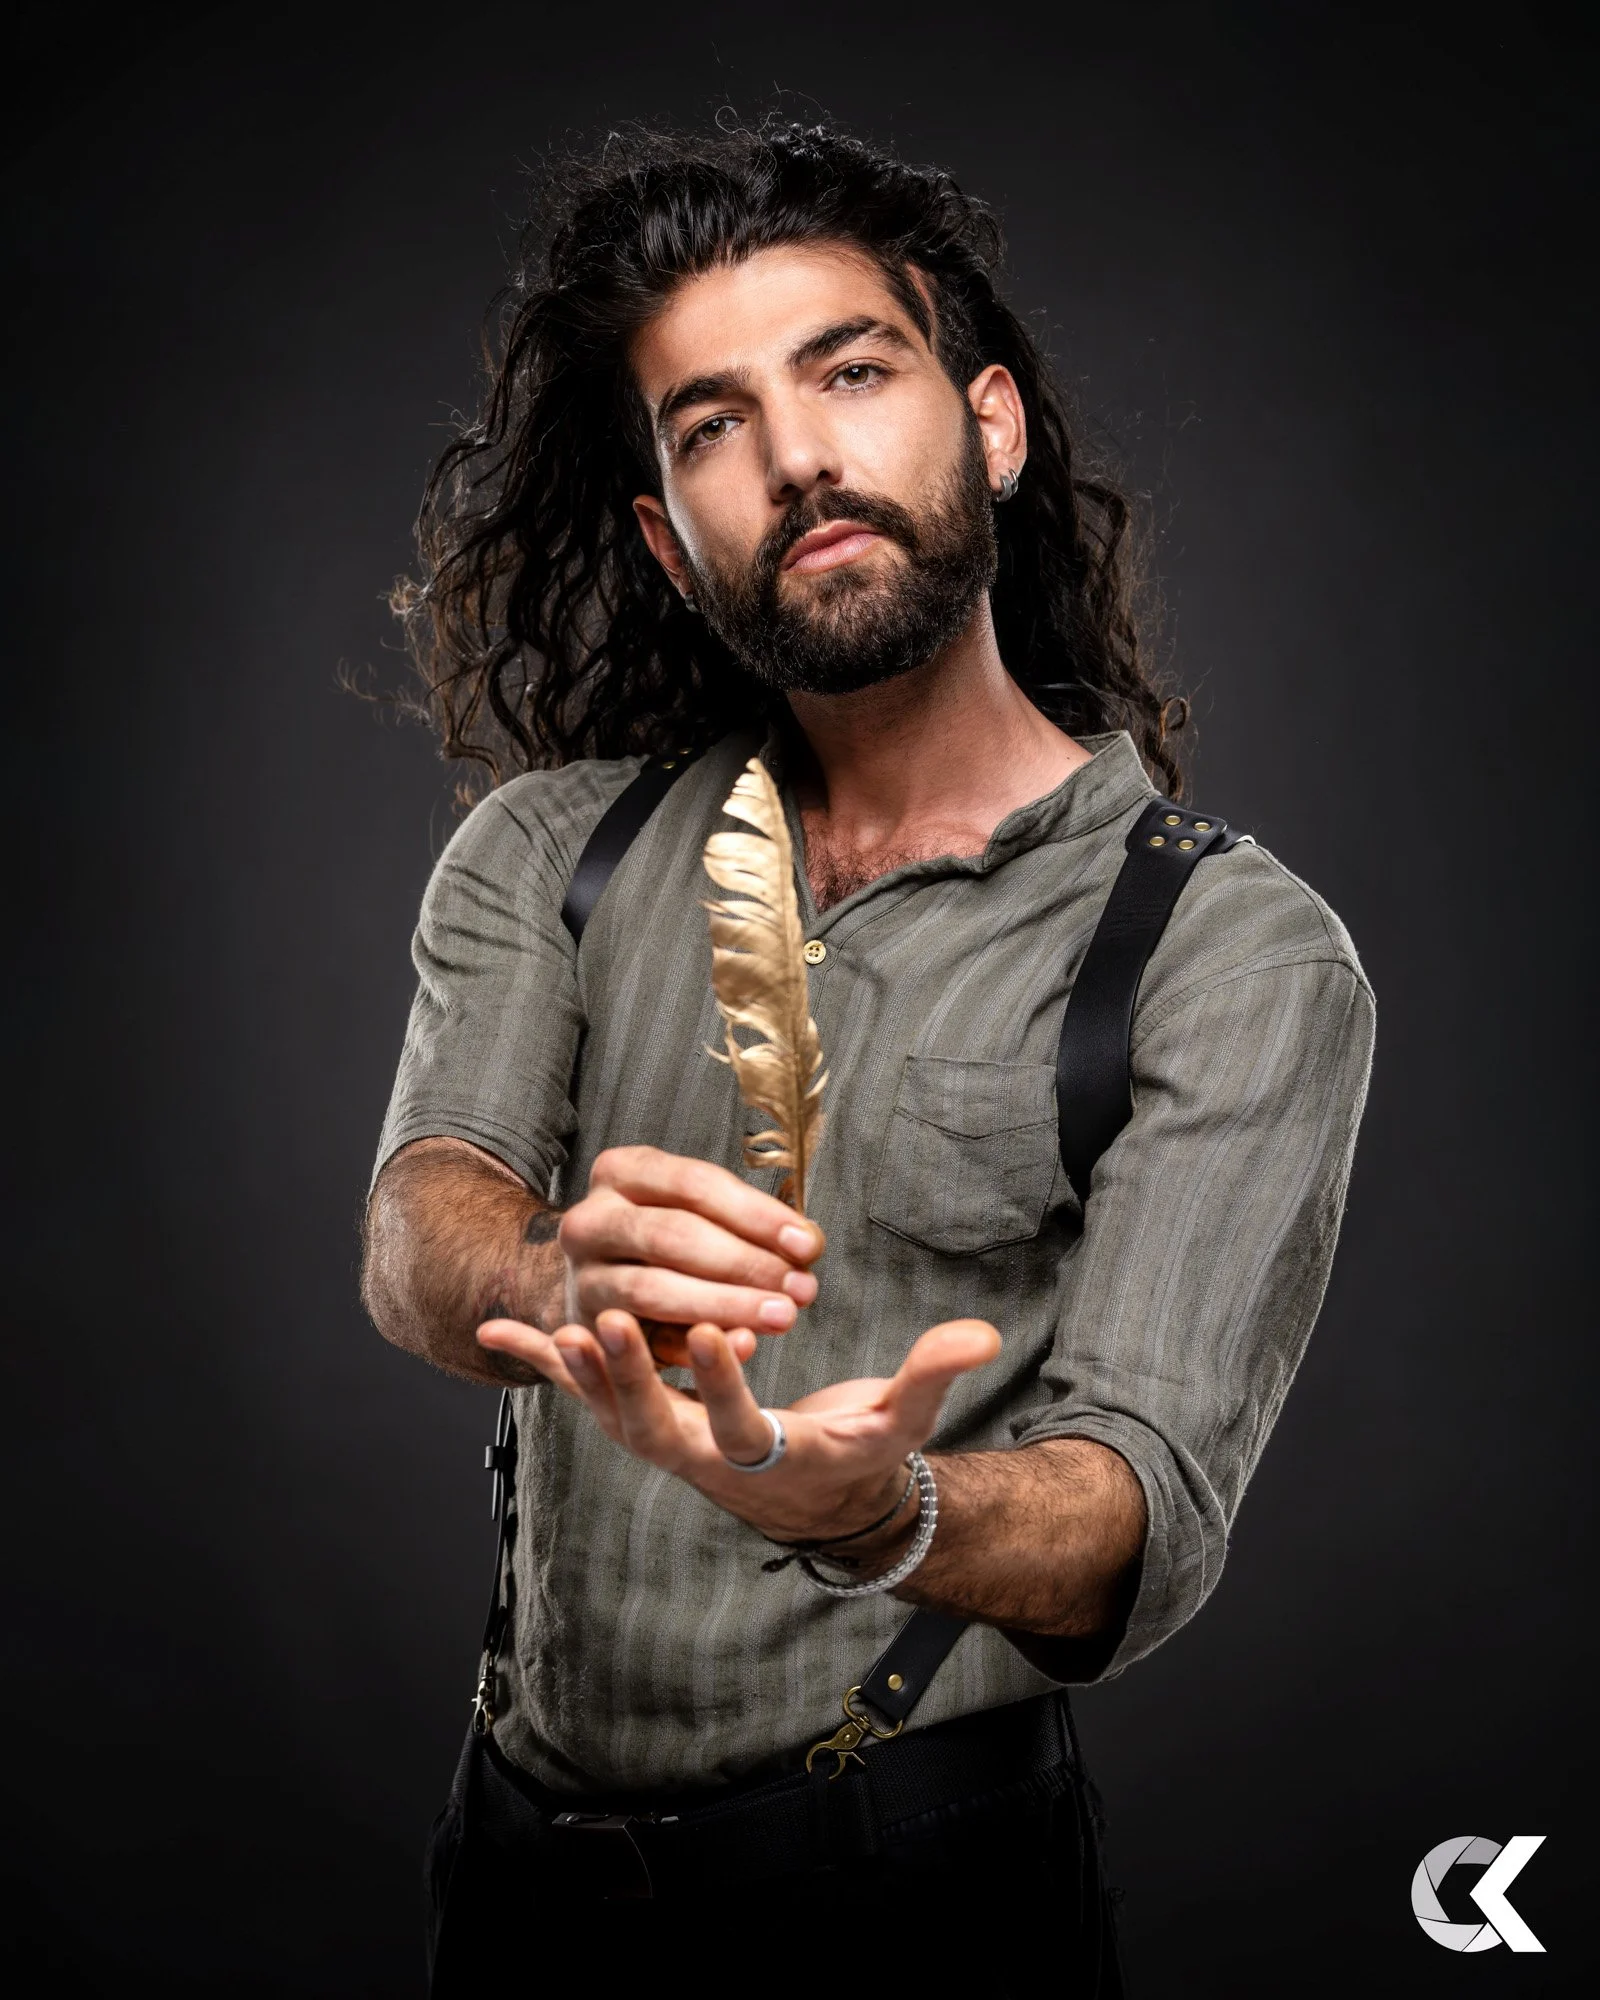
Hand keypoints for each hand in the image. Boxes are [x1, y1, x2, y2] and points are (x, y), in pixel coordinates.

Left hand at [476, 1307, 1001, 1547]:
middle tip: (603, 1322)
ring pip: (614, 1415)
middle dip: (628, 1379)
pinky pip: (588, 1395)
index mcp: (767, 1458)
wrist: (819, 1498)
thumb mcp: (901, 1420)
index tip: (717, 1331)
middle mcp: (705, 1460)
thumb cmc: (863, 1453)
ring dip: (579, 1375)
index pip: (738, 1427)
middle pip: (655, 1429)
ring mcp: (669, 1446)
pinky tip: (496, 1329)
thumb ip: (933, 1374)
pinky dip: (544, 1366)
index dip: (724, 1384)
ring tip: (551, 1327)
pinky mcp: (648, 1422)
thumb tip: (978, 1334)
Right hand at [557, 1147, 823, 1365]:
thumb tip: (807, 1244)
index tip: (807, 1244)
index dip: (755, 1215)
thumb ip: (748, 1225)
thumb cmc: (665, 1241)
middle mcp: (591, 1219)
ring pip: (653, 1290)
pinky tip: (743, 1345)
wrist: (599, 1286)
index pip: (695, 1184)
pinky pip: (645, 1341)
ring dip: (725, 1305)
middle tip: (800, 1289)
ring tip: (780, 1316)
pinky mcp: (586, 1330)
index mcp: (622, 1171)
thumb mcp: (699, 1214)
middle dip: (744, 1264)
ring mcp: (581, 1277)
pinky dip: (696, 1347)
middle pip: (673, 1235)